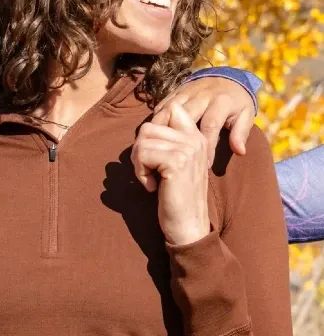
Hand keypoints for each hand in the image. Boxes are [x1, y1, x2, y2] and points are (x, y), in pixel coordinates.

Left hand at [132, 104, 210, 245]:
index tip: (154, 154)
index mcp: (197, 137)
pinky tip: (153, 187)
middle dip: (140, 150)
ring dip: (139, 163)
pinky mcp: (177, 162)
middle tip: (150, 171)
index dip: (152, 129)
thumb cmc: (175, 196)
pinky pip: (142, 154)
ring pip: (142, 140)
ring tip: (152, 179)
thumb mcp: (173, 163)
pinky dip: (140, 173)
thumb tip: (144, 127)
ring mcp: (188, 149)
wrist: (188, 226)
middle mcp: (196, 139)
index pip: (170, 109)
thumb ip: (166, 141)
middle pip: (148, 127)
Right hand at [152, 76, 254, 162]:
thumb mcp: (246, 115)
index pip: (210, 126)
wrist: (226, 77)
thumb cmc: (236, 102)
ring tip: (157, 146)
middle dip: (178, 137)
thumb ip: (241, 133)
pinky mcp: (176, 91)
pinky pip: (163, 104)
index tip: (206, 165)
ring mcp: (186, 92)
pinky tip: (153, 132)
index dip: (207, 147)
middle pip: (184, 117)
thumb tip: (240, 151)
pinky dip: (157, 118)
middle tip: (173, 157)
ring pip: (169, 109)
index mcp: (220, 102)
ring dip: (161, 127)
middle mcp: (201, 95)